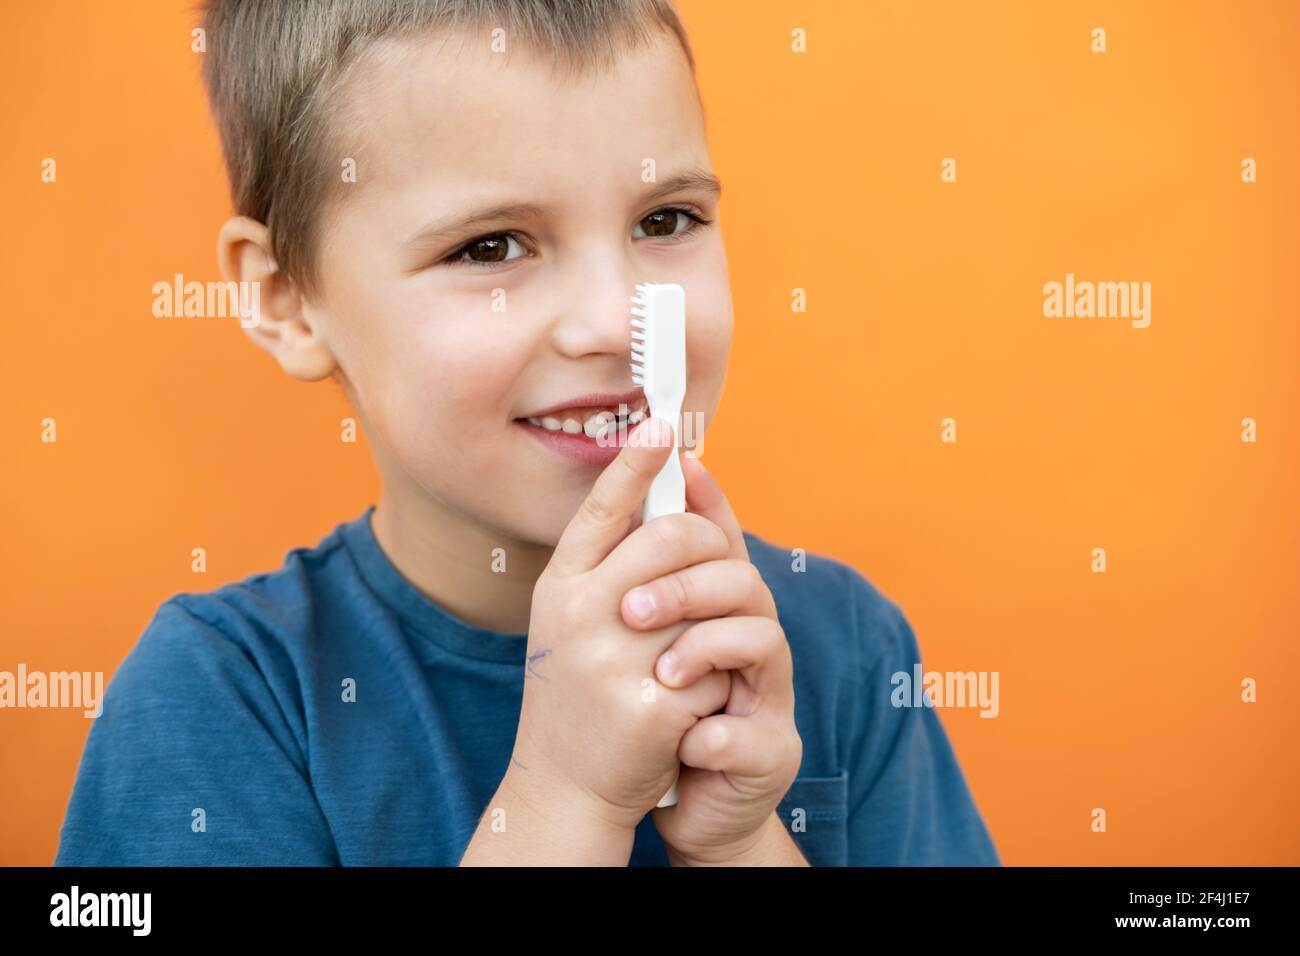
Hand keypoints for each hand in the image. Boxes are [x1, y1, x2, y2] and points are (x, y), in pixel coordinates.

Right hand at [509, 416, 733, 834]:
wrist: (566, 786)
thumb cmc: (578, 693)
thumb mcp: (571, 622)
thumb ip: (605, 566)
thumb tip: (658, 497)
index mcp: (558, 588)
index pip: (599, 508)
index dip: (633, 464)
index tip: (663, 423)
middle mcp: (579, 616)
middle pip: (669, 538)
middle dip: (707, 538)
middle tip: (715, 554)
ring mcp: (614, 659)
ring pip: (704, 594)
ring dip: (718, 610)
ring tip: (702, 635)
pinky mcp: (653, 704)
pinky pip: (718, 657)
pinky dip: (720, 671)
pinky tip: (698, 693)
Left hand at [622, 453, 803, 864]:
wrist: (680, 805)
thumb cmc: (657, 715)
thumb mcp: (642, 644)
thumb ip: (639, 581)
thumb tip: (623, 497)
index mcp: (718, 610)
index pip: (719, 539)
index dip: (705, 496)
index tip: (677, 457)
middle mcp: (753, 640)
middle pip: (739, 579)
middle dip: (686, 584)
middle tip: (629, 611)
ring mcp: (768, 694)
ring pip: (762, 639)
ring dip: (703, 650)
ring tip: (660, 674)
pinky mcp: (771, 751)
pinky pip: (745, 730)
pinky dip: (708, 732)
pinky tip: (681, 740)